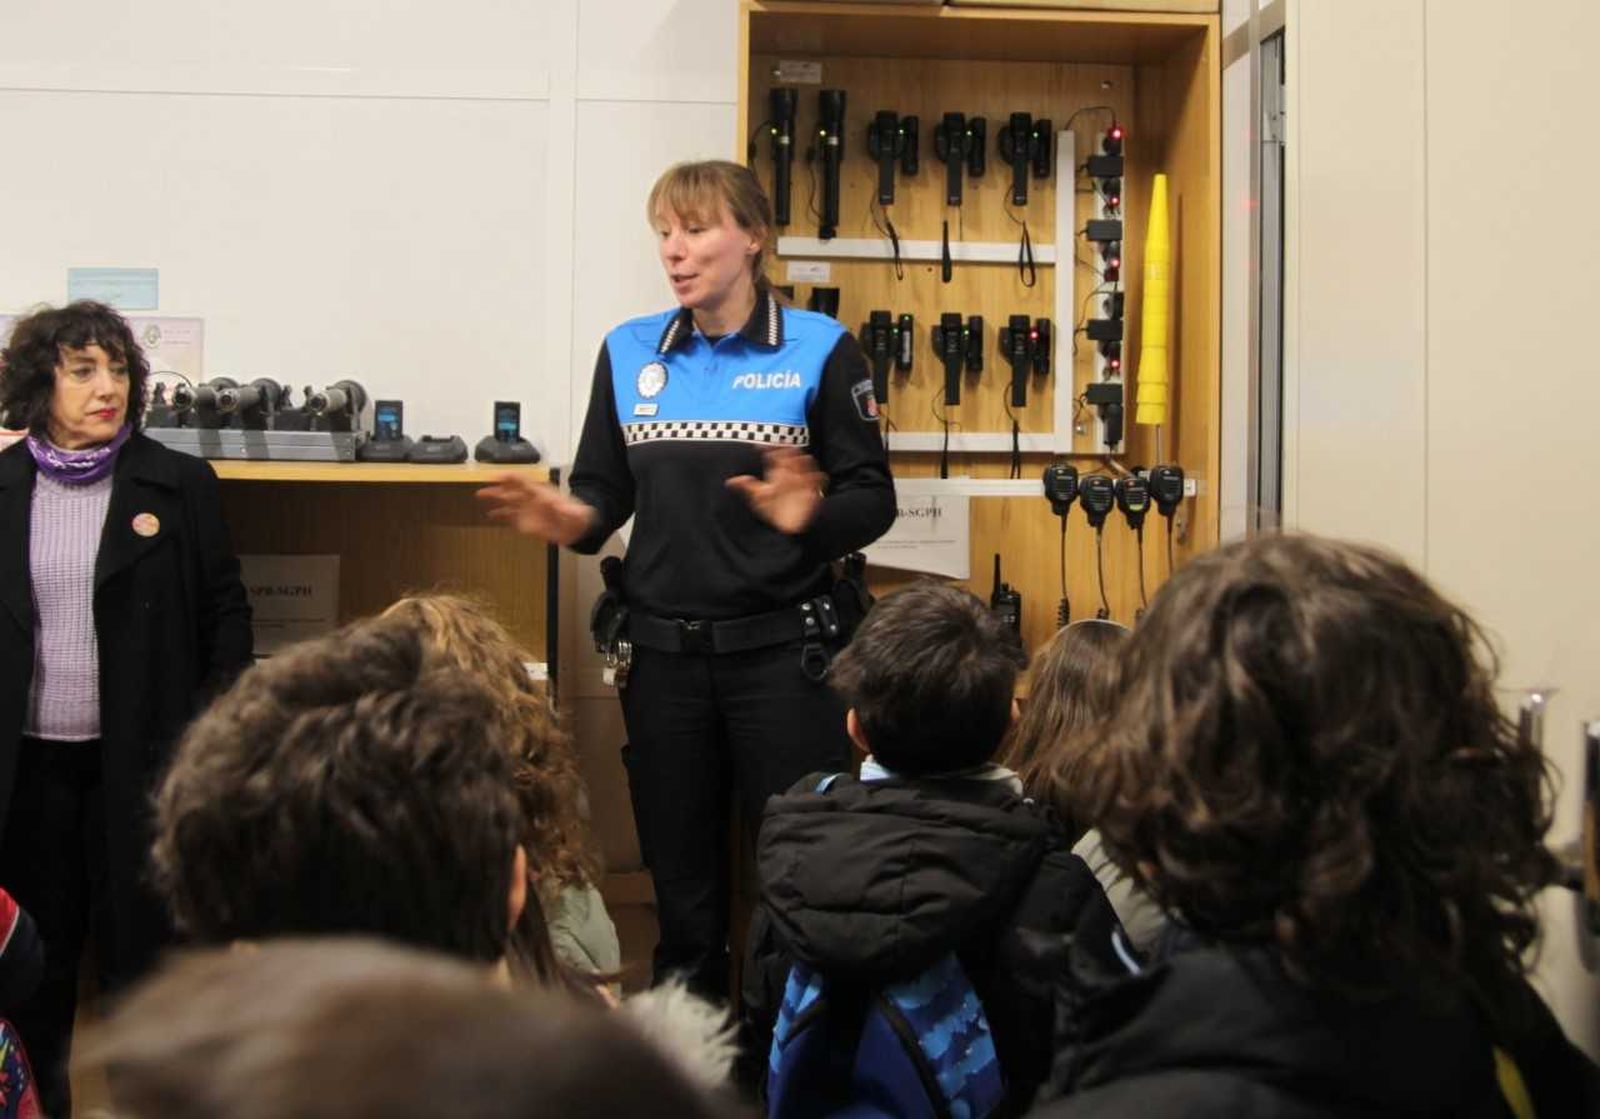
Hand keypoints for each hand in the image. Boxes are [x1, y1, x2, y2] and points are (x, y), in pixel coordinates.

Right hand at [476, 473, 595, 545]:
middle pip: (512, 489)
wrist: (577, 527)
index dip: (511, 477)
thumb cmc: (577, 516)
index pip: (524, 481)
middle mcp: (532, 499)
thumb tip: (562, 506)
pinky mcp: (527, 522)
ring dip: (495, 497)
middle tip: (484, 484)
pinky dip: (500, 515)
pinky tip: (490, 515)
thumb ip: (570, 511)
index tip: (498, 475)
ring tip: (480, 494)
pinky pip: (510, 516)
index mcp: (542, 493)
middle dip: (498, 486)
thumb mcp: (577, 513)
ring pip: (508, 501)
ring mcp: (528, 510)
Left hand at [726, 447, 824, 534]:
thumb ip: (748, 488)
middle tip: (779, 451)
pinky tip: (808, 478)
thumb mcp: (760, 500)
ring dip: (800, 461)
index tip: (759, 447)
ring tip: (792, 463)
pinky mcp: (814, 491)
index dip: (770, 448)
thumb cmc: (775, 512)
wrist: (791, 528)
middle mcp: (792, 474)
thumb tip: (730, 481)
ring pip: (807, 462)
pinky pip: (820, 479)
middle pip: (793, 454)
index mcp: (779, 473)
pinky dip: (816, 477)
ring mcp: (804, 481)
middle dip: (787, 451)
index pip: (776, 454)